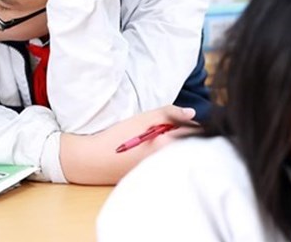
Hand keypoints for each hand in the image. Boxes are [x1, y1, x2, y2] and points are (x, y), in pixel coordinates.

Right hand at [59, 105, 198, 184]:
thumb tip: (192, 113)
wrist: (95, 160)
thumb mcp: (145, 118)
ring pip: (178, 153)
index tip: (177, 117)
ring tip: (153, 138)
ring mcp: (165, 172)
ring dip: (172, 144)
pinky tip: (147, 150)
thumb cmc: (120, 137)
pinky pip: (169, 162)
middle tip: (162, 127)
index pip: (195, 131)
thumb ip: (171, 113)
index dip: (187, 121)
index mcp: (173, 148)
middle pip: (188, 144)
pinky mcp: (156, 177)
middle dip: (181, 133)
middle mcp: (173, 163)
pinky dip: (163, 154)